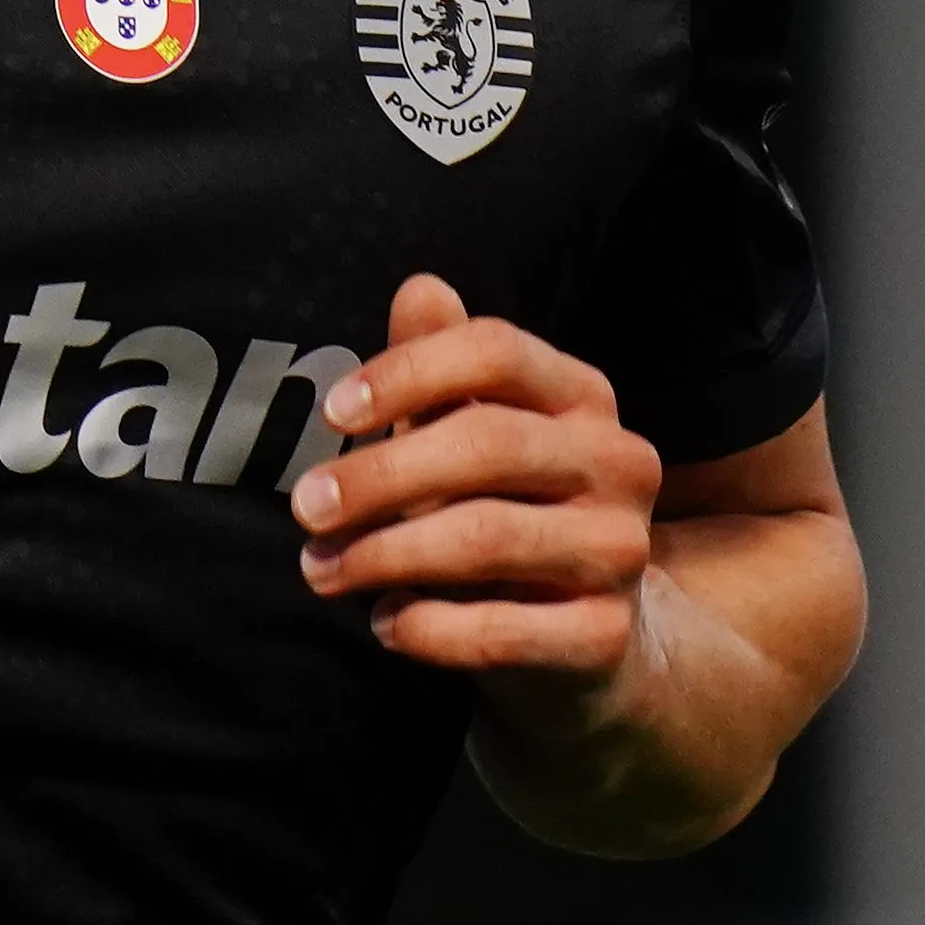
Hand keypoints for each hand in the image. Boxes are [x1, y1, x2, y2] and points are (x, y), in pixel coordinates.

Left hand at [289, 275, 665, 683]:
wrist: (590, 635)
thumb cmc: (508, 509)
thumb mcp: (471, 429)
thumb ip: (441, 363)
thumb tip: (419, 288)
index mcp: (583, 396)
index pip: (497, 350)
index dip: (409, 371)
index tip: (332, 411)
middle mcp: (618, 462)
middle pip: (488, 444)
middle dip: (380, 476)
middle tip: (305, 509)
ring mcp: (620, 550)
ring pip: (487, 539)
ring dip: (385, 555)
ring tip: (322, 570)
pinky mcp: (606, 635)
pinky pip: (502, 631)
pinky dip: (428, 628)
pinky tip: (384, 622)